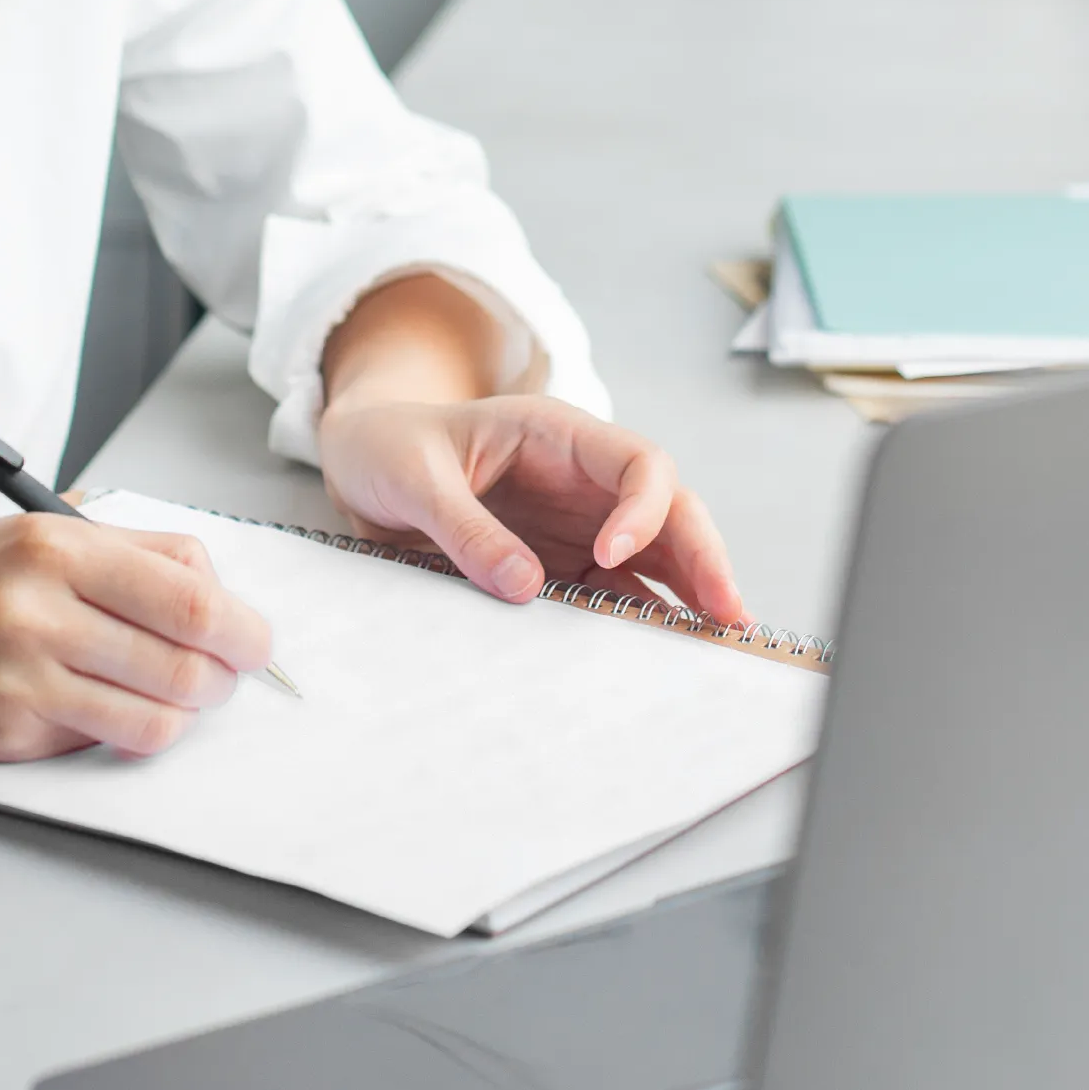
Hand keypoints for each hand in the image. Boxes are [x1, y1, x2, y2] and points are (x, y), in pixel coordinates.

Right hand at [0, 515, 269, 761]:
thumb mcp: (37, 529)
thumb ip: (133, 554)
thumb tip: (222, 593)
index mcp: (54, 547)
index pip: (193, 601)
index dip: (245, 631)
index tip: (256, 641)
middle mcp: (35, 614)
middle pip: (187, 668)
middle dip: (226, 679)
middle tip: (227, 675)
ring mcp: (17, 683)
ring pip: (155, 722)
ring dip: (181, 714)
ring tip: (170, 693)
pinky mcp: (2, 737)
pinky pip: (96, 744)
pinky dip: (115, 729)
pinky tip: (91, 702)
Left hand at [314, 394, 747, 626]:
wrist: (362, 463)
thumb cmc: (390, 448)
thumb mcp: (415, 478)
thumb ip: (466, 528)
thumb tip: (524, 587)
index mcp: (556, 436)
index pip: (637, 462)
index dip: (643, 507)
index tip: (611, 554)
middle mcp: (582, 480)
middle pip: (669, 510)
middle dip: (701, 558)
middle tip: (726, 612)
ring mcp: (577, 524)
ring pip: (655, 555)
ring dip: (686, 594)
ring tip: (714, 643)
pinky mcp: (560, 564)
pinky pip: (612, 592)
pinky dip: (638, 620)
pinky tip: (658, 653)